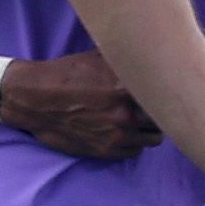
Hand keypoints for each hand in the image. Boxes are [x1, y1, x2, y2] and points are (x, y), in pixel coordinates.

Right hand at [0, 51, 161, 163]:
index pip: (166, 94)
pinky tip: (126, 130)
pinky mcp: (105, 151)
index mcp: (126, 88)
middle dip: (162, 111)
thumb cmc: (67, 74)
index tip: (169, 88)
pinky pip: (135, 152)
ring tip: (142, 119)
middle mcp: (125, 114)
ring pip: (153, 139)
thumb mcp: (100, 58)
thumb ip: (129, 62)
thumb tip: (154, 54)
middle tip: (156, 104)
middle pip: (164, 119)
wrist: (35, 99)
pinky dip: (134, 143)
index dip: (169, 91)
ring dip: (150, 129)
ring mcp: (116, 136)